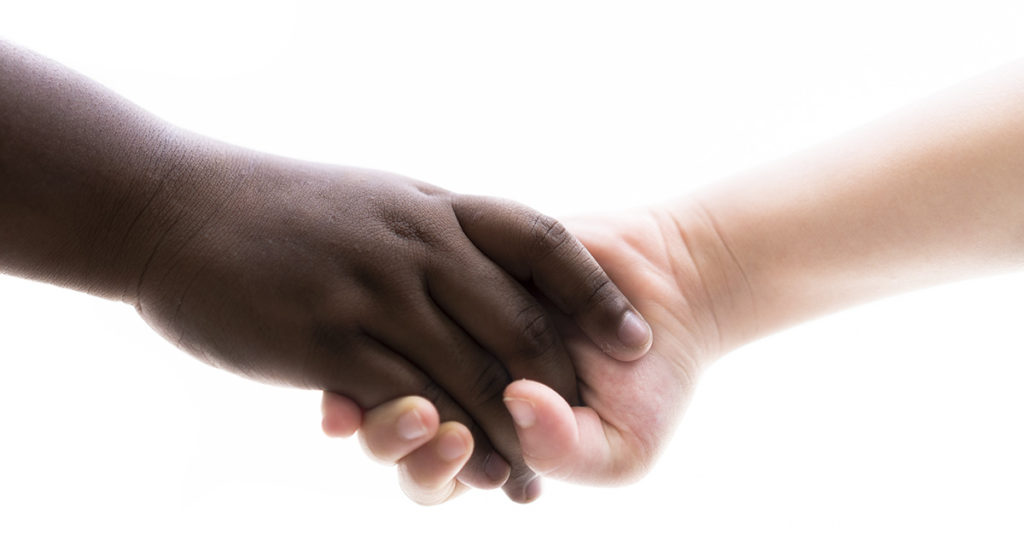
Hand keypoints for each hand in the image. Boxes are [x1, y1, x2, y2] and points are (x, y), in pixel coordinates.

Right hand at [133, 150, 652, 500]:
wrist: (173, 209)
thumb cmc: (278, 209)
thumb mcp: (373, 199)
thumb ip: (432, 230)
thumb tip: (488, 261)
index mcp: (432, 207)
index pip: (541, 242)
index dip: (597, 293)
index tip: (636, 339)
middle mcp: (414, 245)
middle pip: (517, 322)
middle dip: (559, 383)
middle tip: (587, 428)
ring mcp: (371, 292)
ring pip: (469, 375)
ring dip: (508, 433)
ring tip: (529, 477)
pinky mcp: (325, 341)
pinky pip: (406, 404)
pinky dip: (445, 444)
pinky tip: (464, 469)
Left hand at [321, 204, 748, 500]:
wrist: (672, 294)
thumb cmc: (645, 384)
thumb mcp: (622, 445)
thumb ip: (566, 451)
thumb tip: (517, 403)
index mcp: (484, 443)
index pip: (425, 476)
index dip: (424, 472)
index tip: (454, 447)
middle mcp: (454, 389)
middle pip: (385, 429)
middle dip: (391, 435)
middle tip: (428, 419)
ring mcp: (448, 330)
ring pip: (382, 360)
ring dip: (386, 375)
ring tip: (424, 372)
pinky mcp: (459, 268)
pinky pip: (411, 287)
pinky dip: (406, 297)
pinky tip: (412, 299)